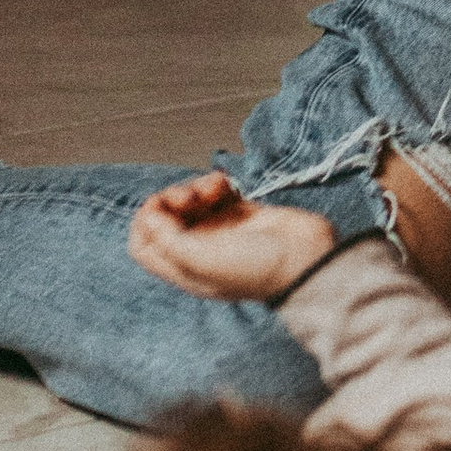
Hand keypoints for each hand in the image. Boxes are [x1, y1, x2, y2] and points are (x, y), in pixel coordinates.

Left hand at [128, 171, 336, 302]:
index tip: (161, 208)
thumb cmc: (255, 267)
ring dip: (196, 187)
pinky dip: (216, 182)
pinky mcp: (241, 212)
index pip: (143, 245)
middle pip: (165, 218)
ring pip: (190, 201)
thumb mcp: (202, 260)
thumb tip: (148, 214)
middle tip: (191, 197)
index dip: (145, 222)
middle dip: (173, 199)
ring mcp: (220, 230)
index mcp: (183, 268)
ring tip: (215, 187)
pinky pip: (216, 192)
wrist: (306, 258)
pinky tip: (226, 184)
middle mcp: (197, 249)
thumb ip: (168, 239)